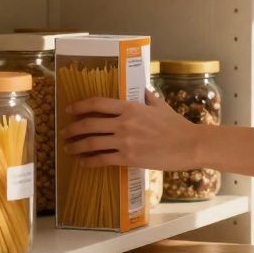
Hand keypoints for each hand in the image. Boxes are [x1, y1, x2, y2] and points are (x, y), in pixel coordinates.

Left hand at [61, 89, 201, 169]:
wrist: (189, 144)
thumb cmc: (177, 125)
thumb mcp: (161, 106)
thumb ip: (149, 98)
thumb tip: (143, 90)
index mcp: (131, 107)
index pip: (98, 103)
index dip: (79, 106)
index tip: (69, 110)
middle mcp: (123, 123)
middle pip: (89, 124)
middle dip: (72, 129)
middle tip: (64, 132)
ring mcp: (124, 141)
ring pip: (91, 143)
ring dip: (76, 146)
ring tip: (68, 148)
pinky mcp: (128, 158)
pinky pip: (102, 160)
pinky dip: (89, 161)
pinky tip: (83, 162)